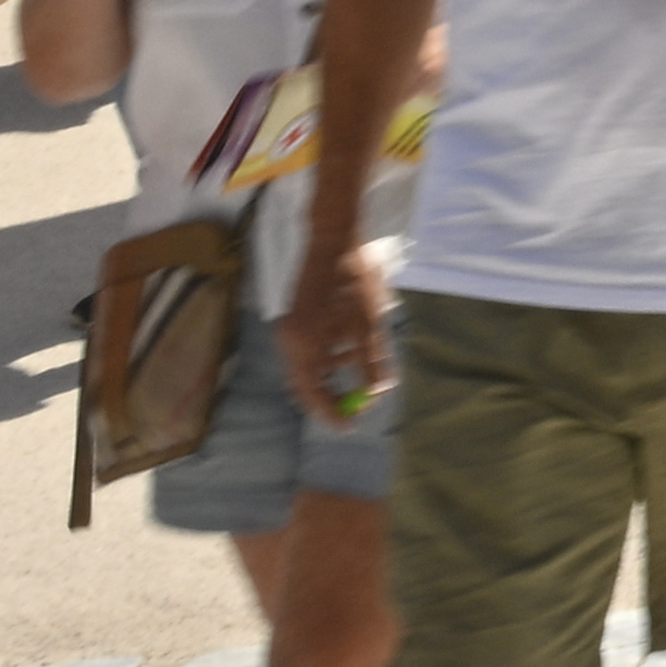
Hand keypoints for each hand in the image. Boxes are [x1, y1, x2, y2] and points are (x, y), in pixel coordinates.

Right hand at [292, 232, 398, 416]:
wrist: (334, 239)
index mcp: (304, 344)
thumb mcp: (371, 325)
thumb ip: (372, 362)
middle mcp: (289, 340)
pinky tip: (349, 347)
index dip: (331, 413)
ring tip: (360, 364)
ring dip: (333, 374)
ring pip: (308, 368)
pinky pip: (308, 351)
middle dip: (331, 398)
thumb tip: (377, 394)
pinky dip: (328, 357)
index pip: (312, 393)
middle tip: (356, 408)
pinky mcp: (294, 321)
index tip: (350, 427)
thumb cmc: (354, 281)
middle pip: (306, 385)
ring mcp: (288, 330)